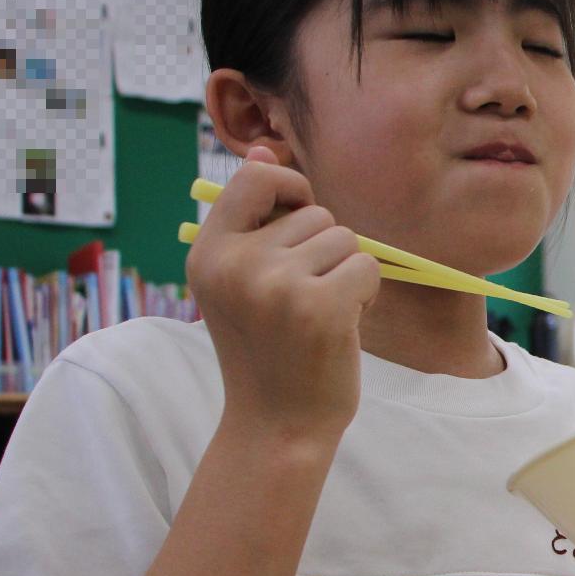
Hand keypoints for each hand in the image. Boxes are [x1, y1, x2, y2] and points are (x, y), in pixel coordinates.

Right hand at [185, 147, 380, 441]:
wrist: (277, 425)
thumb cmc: (268, 349)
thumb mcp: (242, 281)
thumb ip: (251, 220)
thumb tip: (261, 150)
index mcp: (207, 253)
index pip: (255, 177)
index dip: (288, 187)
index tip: (295, 220)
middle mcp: (235, 264)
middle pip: (314, 212)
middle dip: (324, 249)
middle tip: (302, 301)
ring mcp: (276, 285)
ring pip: (345, 239)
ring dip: (346, 273)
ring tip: (319, 315)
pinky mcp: (319, 307)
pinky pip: (367, 267)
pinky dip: (366, 294)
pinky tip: (341, 326)